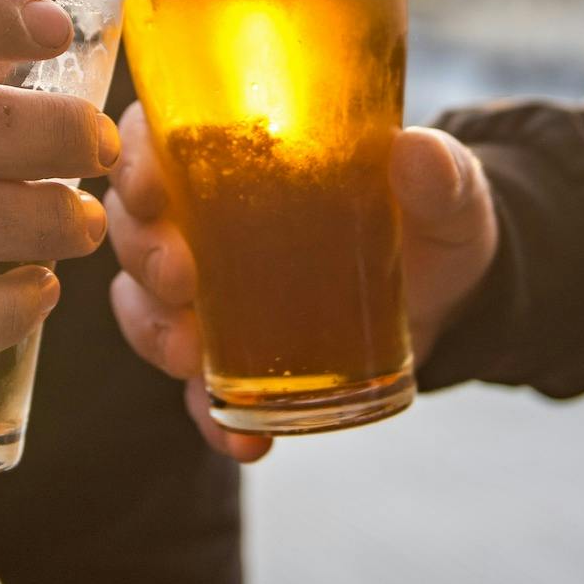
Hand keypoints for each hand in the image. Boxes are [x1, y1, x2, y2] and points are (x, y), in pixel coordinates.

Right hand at [105, 103, 496, 461]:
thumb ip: (440, 173)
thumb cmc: (429, 219)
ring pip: (145, 306)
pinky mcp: (232, 359)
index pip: (151, 140)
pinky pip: (200, 391)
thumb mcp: (447, 193)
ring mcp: (211, 295)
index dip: (133, 162)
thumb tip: (417, 151)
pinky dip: (214, 420)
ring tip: (191, 358)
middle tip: (179, 277)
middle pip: (134, 226)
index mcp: (235, 154)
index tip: (150, 188)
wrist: (449, 298)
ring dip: (157, 334)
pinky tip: (245, 442)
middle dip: (143, 255)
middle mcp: (204, 221)